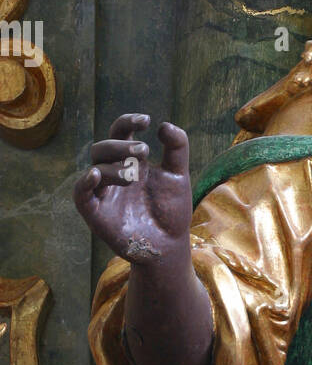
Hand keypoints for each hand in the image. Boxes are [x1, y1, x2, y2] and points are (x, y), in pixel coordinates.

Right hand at [73, 114, 191, 263]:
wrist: (170, 244)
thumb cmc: (171, 209)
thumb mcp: (178, 176)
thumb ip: (177, 149)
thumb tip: (165, 125)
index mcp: (131, 160)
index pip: (121, 133)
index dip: (128, 121)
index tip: (146, 120)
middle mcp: (113, 173)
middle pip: (103, 148)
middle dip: (121, 145)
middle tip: (144, 151)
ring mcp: (103, 192)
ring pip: (95, 168)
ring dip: (113, 166)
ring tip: (134, 175)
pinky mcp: (95, 213)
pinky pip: (80, 194)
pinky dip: (84, 183)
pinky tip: (95, 176)